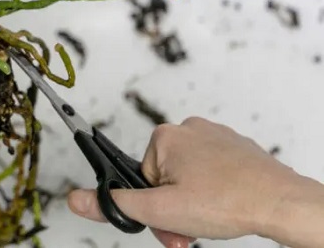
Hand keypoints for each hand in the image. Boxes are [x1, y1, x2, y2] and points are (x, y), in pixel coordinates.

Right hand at [67, 117, 303, 246]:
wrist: (281, 203)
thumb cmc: (229, 201)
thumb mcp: (161, 210)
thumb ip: (116, 204)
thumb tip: (79, 199)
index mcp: (165, 137)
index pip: (140, 177)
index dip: (150, 205)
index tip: (164, 220)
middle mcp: (188, 129)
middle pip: (163, 178)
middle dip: (171, 209)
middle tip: (186, 229)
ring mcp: (214, 136)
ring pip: (187, 177)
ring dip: (191, 203)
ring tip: (209, 219)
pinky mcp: (234, 147)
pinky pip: (211, 172)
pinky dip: (213, 192)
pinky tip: (224, 205)